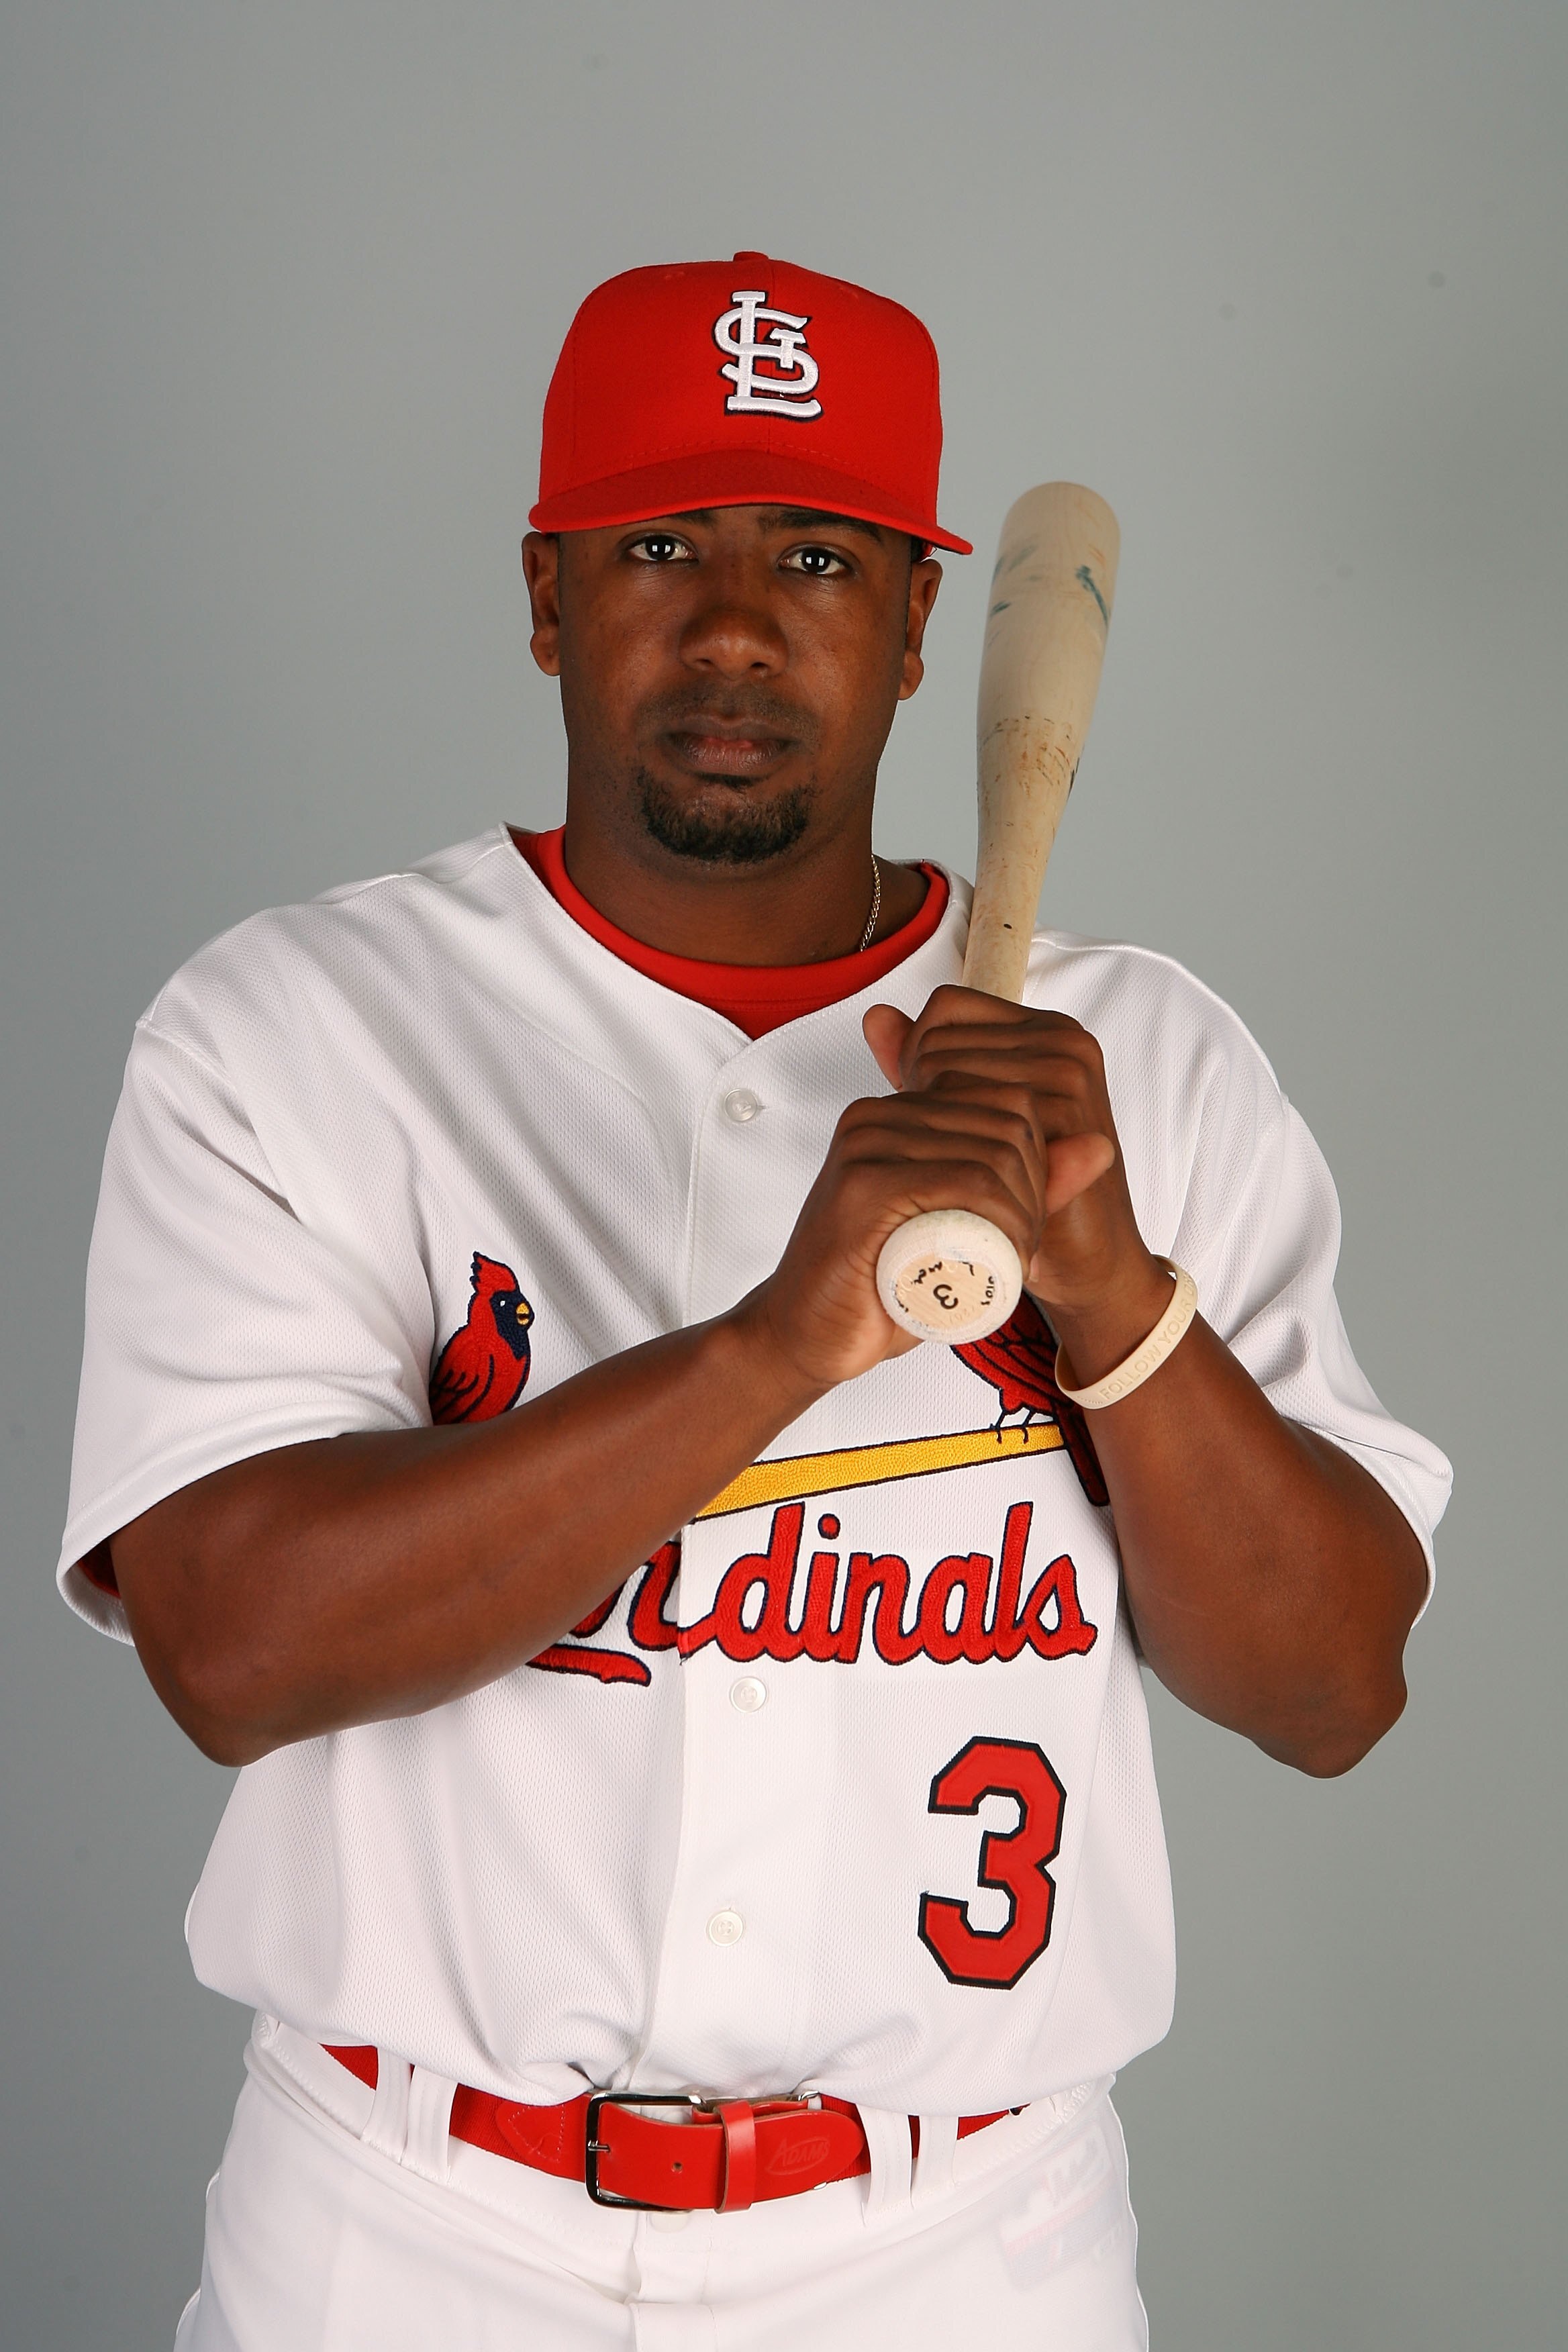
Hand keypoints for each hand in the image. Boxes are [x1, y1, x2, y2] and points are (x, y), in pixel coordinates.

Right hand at [740, 984, 1160, 1394]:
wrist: (806, 1337)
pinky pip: (966, 1183)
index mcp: (897, 1112)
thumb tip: (1100, 1145)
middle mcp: (877, 1115)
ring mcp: (867, 1145)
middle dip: (1036, 1189)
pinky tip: (999, 1256)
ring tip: (1008, 1258)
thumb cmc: (879, 1287)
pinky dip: (1003, 1221)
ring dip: (1023, 1213)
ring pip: (994, 1155)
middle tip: (1022, 1247)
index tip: (1027, 1219)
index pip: (1006, 1103)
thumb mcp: (969, 1227)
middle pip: (1008, 1123)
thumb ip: (1026, 1185)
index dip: (1040, 1161)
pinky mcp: (863, 1185)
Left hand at [862, 986, 1172, 1382]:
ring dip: (933, 1128)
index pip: (945, 1009)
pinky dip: (952, 1150)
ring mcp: (1067, 1071)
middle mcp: (1062, 1040)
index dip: (916, 1059)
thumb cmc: (1027, 1192)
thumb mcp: (974, 1120)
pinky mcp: (1065, 1109)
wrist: (1088, 1260)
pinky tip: (961, 1183)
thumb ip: (927, 1064)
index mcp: (1044, 1031)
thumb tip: (875, 1017)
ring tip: (952, 1173)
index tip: (925, 1117)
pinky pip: (970, 1109)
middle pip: (937, 1041)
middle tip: (942, 1159)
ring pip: (944, 1076)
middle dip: (920, 1098)